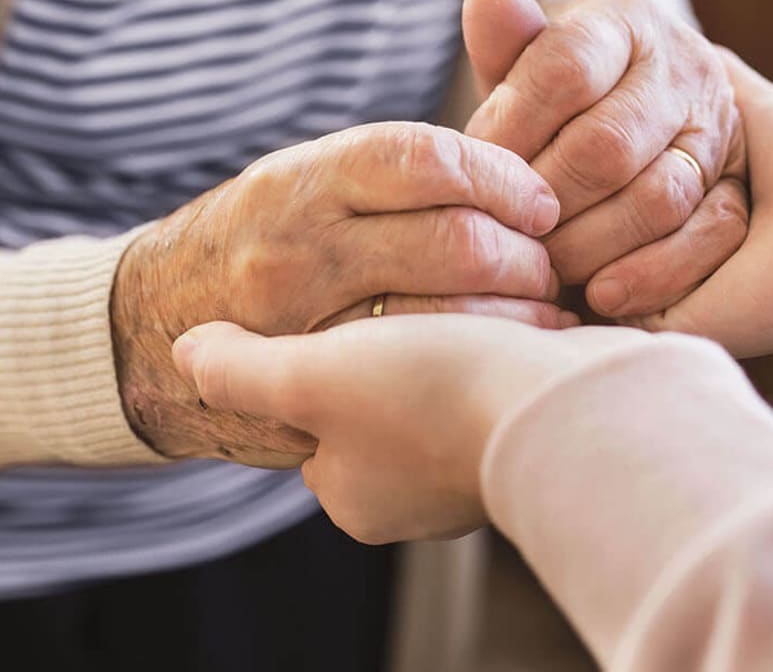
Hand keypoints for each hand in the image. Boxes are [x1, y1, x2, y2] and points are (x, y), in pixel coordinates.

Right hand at [111, 123, 564, 463]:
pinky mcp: (304, 394)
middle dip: (526, 254)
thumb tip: (523, 172)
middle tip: (547, 261)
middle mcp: (297, 249)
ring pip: (444, 317)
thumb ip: (400, 173)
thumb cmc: (265, 236)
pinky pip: (414, 383)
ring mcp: (296, 329)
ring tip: (542, 307)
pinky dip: (479, 365)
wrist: (151, 320)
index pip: (427, 160)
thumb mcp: (310, 180)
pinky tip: (505, 357)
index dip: (503, 178)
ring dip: (519, 313)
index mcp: (306, 181)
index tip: (541, 202)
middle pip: (454, 241)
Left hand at [171, 316, 650, 543]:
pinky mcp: (525, 426)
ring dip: (447, 333)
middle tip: (403, 300)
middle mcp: (413, 490)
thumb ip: (242, 371)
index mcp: (355, 490)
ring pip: (441, 375)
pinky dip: (494, 341)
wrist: (567, 406)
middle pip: (380, 391)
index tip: (348, 313)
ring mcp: (474, 463)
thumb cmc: (433, 398)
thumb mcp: (314, 378)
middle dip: (390, 339)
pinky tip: (502, 313)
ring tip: (458, 303)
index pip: (314, 408)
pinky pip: (492, 373)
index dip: (325, 351)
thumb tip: (187, 354)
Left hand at [463, 0, 747, 324]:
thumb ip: (507, 43)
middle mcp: (684, 70)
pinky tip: (602, 295)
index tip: (474, 168)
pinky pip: (711, 237)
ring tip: (543, 266)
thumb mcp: (529, 59)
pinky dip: (652, 273)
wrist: (635, 104)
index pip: (565, 68)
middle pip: (608, 144)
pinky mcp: (739, 187)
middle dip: (545, 198)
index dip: (510, 129)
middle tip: (503, 232)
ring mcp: (719, 130)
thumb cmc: (561, 91)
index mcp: (626, 22)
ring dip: (591, 244)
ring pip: (659, 197)